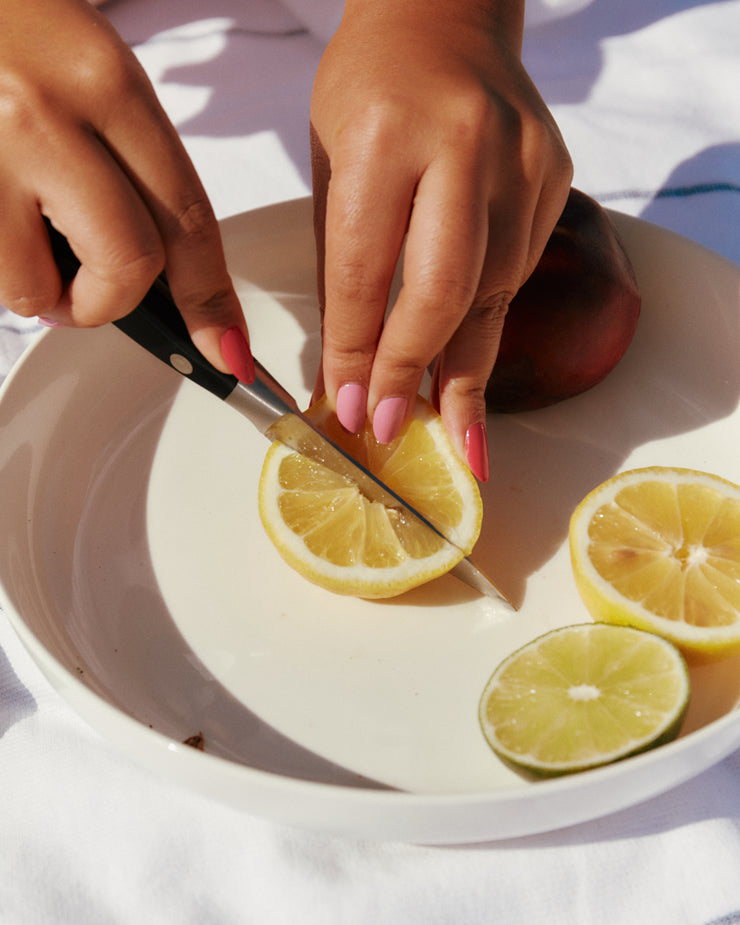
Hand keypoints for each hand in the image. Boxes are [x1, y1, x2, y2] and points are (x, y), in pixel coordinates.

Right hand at [0, 0, 252, 379]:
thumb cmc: (14, 26)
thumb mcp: (95, 75)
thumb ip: (134, 167)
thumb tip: (160, 273)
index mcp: (109, 86)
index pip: (187, 220)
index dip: (212, 300)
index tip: (228, 349)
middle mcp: (47, 117)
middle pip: (127, 267)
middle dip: (113, 304)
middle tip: (93, 295)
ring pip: (40, 287)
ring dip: (44, 289)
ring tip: (27, 238)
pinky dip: (6, 267)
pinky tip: (2, 218)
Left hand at [310, 0, 571, 479]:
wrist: (447, 17)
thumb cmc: (371, 87)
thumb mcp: (331, 164)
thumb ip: (343, 268)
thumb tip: (349, 369)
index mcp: (386, 136)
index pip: (366, 273)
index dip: (356, 353)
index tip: (350, 409)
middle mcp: (465, 147)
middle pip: (445, 293)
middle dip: (416, 374)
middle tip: (393, 430)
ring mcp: (522, 163)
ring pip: (492, 294)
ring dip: (464, 370)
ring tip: (450, 434)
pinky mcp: (554, 178)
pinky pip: (516, 273)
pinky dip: (485, 323)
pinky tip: (467, 363)